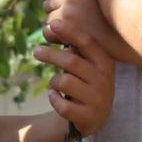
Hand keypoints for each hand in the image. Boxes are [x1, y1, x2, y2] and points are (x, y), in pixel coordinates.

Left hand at [33, 21, 114, 135]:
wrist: (94, 117)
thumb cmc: (84, 83)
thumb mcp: (84, 65)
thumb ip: (72, 48)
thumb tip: (50, 27)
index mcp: (105, 62)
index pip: (87, 43)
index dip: (70, 32)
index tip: (52, 24)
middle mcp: (105, 80)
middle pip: (72, 61)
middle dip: (51, 54)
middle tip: (36, 51)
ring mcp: (98, 100)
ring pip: (64, 82)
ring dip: (53, 82)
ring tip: (55, 85)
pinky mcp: (88, 117)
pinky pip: (62, 105)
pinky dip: (53, 99)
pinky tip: (55, 97)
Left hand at [41, 0, 140, 65]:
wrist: (128, 44)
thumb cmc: (117, 28)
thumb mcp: (103, 5)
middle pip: (49, 3)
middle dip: (55, 14)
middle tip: (71, 26)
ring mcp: (68, 10)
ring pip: (48, 20)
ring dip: (55, 29)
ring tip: (74, 36)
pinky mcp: (65, 27)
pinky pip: (49, 32)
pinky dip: (55, 39)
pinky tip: (69, 42)